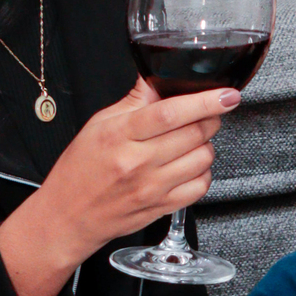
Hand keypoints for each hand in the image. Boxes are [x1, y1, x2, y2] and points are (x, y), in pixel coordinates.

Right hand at [0, 79, 237, 295]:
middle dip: (210, 118)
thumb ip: (135, 101)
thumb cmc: (80, 170)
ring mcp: (152, 188)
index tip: (226, 95)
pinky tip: (189, 165)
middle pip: (194, 133)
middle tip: (207, 113)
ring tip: (190, 140)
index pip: (171, 113)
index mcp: (120, 135)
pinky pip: (200, 186)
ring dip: (206, 144)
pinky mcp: (162, 208)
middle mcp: (138, 162)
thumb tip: (159, 79)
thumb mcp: (98, 124)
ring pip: (203, 159)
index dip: (205, 101)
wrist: (68, 215)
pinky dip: (203, 172)